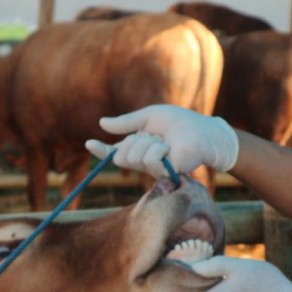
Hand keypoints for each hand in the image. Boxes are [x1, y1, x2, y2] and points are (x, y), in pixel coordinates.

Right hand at [85, 105, 238, 178]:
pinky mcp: (163, 174)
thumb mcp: (149, 117)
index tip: (89, 144)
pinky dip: (158, 149)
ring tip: (166, 141)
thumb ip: (126, 122)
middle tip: (155, 136)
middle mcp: (143, 161)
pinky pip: (149, 160)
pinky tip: (170, 148)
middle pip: (121, 154)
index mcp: (138, 147)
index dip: (100, 150)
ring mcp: (153, 170)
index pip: (114, 153)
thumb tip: (101, 123)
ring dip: (150, 142)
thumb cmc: (179, 122)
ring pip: (133, 157)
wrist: (202, 131)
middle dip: (135, 140)